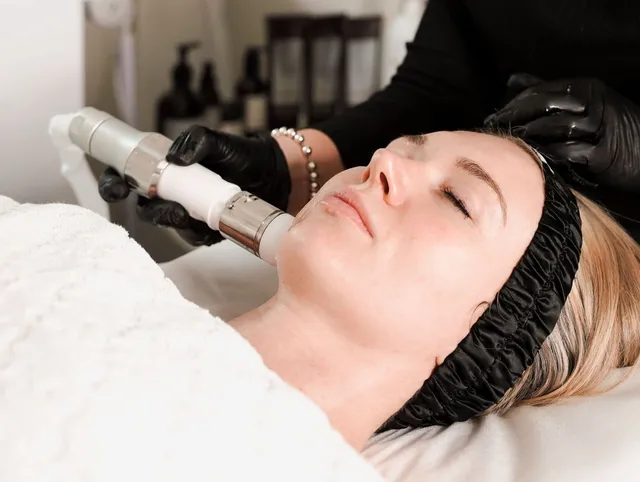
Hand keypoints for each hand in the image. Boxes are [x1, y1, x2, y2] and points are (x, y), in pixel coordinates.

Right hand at [98, 126, 291, 245]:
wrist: (274, 176)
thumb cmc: (243, 155)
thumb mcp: (218, 140)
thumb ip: (196, 139)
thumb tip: (175, 155)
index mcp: (166, 168)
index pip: (128, 175)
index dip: (114, 182)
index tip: (115, 187)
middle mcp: (171, 192)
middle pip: (143, 206)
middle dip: (144, 208)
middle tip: (152, 201)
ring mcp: (187, 213)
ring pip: (166, 224)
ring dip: (168, 219)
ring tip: (181, 212)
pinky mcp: (205, 231)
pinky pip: (193, 238)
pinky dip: (196, 232)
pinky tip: (205, 225)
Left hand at [485, 73, 639, 191]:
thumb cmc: (606, 130)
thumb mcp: (580, 105)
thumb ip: (546, 92)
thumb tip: (513, 80)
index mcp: (584, 89)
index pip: (540, 91)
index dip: (513, 104)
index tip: (492, 118)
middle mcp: (593, 103)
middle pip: (545, 104)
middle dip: (515, 117)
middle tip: (494, 129)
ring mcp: (601, 127)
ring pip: (557, 126)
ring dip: (530, 135)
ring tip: (510, 144)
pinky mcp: (604, 154)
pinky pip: (572, 151)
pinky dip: (551, 155)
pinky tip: (535, 159)